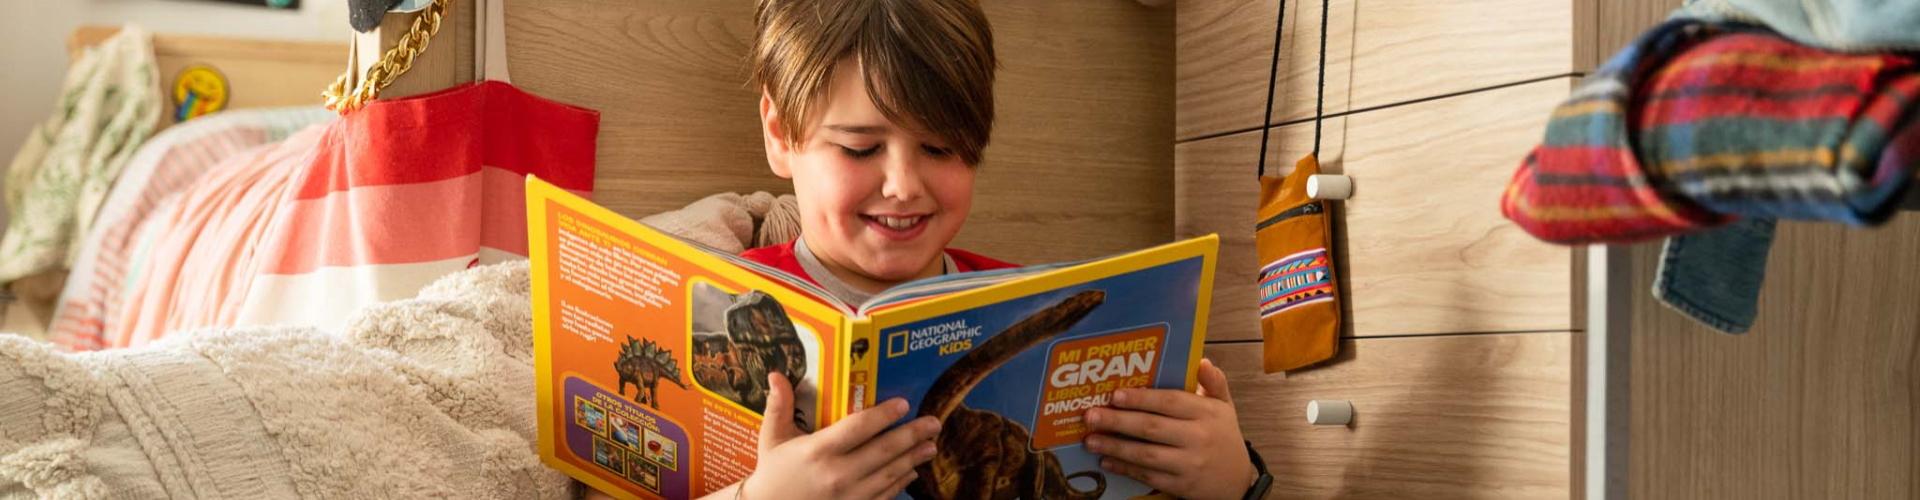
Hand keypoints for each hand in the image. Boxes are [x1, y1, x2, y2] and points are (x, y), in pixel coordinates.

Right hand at [739, 372, 940, 499]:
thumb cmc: (773, 472)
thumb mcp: (772, 438)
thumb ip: (778, 406)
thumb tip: (776, 373)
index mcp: (819, 450)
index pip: (859, 427)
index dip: (884, 415)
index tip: (903, 403)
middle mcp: (837, 473)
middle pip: (884, 450)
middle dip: (913, 435)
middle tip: (934, 423)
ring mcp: (848, 496)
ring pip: (889, 474)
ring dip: (913, 459)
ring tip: (931, 445)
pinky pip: (884, 496)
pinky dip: (901, 483)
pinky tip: (912, 472)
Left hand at [1083, 358, 1256, 499]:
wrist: (1237, 481)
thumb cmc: (1223, 436)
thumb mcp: (1225, 406)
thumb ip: (1214, 382)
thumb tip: (1202, 360)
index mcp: (1207, 413)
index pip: (1170, 402)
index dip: (1141, 399)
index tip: (1114, 395)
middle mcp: (1198, 438)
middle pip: (1152, 428)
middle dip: (1118, 421)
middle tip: (1090, 416)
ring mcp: (1189, 464)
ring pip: (1146, 454)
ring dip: (1115, 447)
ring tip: (1090, 440)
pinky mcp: (1181, 486)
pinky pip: (1148, 476)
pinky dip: (1125, 469)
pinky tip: (1107, 461)